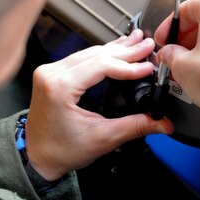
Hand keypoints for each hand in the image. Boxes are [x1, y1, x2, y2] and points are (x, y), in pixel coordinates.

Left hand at [25, 29, 172, 180]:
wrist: (36, 158)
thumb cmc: (60, 151)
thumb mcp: (103, 138)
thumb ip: (135, 126)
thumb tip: (162, 122)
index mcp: (59, 87)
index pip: (102, 66)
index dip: (128, 66)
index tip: (148, 67)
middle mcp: (51, 74)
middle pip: (96, 55)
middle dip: (125, 51)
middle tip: (148, 45)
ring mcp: (49, 72)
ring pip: (88, 53)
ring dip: (114, 49)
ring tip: (137, 42)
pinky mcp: (51, 74)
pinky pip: (80, 58)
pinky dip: (100, 55)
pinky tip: (116, 49)